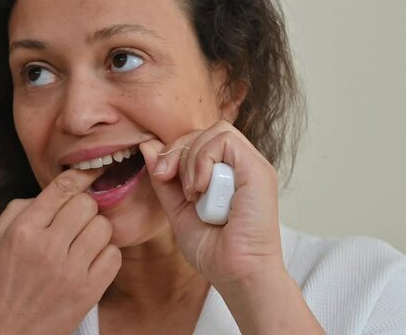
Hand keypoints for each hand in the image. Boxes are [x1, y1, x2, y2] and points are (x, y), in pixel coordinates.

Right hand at [0, 169, 121, 334]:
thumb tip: (49, 193)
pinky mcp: (88, 291)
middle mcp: (47, 247)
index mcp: (23, 231)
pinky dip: (105, 255)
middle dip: (84, 208)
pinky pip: (114, 256)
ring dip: (96, 231)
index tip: (92, 172)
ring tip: (81, 243)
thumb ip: (17, 211)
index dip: (81, 175)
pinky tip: (90, 262)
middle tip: (75, 222)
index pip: (61, 189)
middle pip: (87, 204)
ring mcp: (70, 271)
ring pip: (103, 227)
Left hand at [139, 120, 284, 286]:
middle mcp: (242, 166)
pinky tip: (200, 189)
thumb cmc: (214, 250)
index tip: (161, 176)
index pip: (198, 140)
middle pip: (204, 131)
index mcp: (227, 173)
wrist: (236, 274)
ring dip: (192, 159)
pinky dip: (203, 160)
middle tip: (167, 179)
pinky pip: (224, 140)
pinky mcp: (258, 170)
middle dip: (177, 152)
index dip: (174, 151)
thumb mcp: (178, 209)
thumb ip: (164, 179)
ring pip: (215, 132)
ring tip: (192, 193)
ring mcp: (252, 166)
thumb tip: (148, 146)